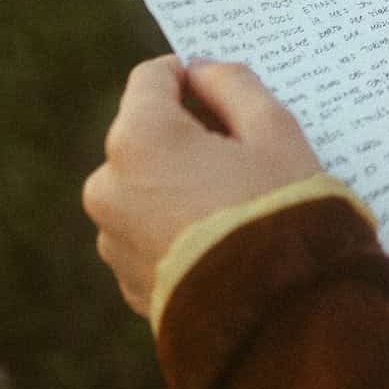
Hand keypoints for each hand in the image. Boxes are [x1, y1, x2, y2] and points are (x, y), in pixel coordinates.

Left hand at [82, 56, 321, 317]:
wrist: (276, 319)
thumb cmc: (280, 211)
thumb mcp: (274, 131)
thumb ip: (232, 84)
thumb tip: (201, 70)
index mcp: (138, 138)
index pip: (152, 78)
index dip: (191, 78)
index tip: (227, 95)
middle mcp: (108, 185)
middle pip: (145, 134)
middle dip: (186, 134)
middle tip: (242, 155)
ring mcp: (112, 237)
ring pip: (145, 184)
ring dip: (178, 181)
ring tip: (234, 205)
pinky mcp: (126, 280)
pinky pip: (148, 231)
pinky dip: (175, 225)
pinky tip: (222, 239)